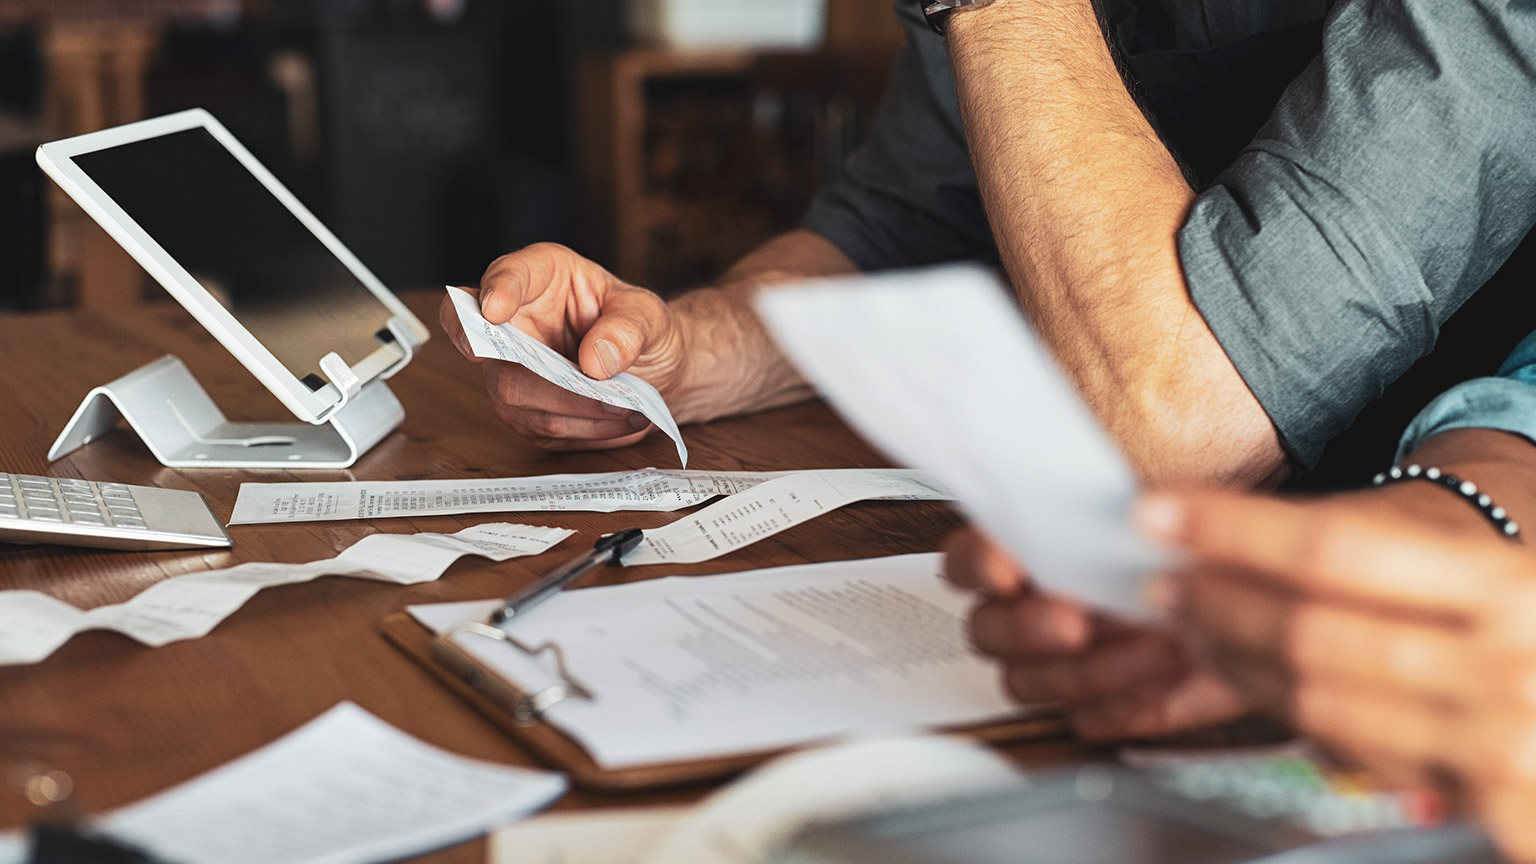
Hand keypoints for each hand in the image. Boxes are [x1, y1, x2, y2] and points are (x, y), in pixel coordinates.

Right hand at [438, 243, 689, 450]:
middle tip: (602, 387)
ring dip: (577, 410)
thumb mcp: (648, 315)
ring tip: (628, 409)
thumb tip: (595, 361)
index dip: (496, 291)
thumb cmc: (641, 327)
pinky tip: (620, 421)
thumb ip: (627, 329)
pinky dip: (585, 430)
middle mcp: (514, 322)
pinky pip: (542, 428)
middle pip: (495, 350)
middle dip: (547, 378)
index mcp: (540, 276)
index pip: (505, 276)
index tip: (495, 311)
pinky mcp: (524, 412)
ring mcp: (510, 370)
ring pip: (515, 398)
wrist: (654, 368)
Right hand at [942, 526, 1251, 740]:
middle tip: (1075, 622)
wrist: (1255, 604)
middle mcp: (1031, 610)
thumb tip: (1123, 515)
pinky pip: (1083, 720)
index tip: (1009, 571)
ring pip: (1027, 682)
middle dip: (1027, 628)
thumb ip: (1134, 512)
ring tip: (1150, 646)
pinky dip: (1121, 704)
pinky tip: (1161, 680)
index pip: (968, 559)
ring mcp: (1058, 664)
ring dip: (1087, 669)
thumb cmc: (1199, 554)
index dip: (979, 566)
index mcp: (1030, 552)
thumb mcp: (1173, 514)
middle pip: (985, 631)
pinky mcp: (1098, 707)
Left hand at [1141, 489, 1535, 862]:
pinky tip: (1260, 684)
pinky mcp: (1488, 807)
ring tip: (1196, 631)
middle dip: (1216, 604)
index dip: (1231, 531)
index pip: (1334, 550)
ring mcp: (1500, 744)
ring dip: (1233, 663)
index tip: (1159, 515)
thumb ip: (1365, 546)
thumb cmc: (1518, 608)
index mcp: (1502, 585)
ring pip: (1315, 702)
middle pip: (1311, 632)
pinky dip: (1289, 716)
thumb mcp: (1471, 556)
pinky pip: (1351, 757)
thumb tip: (1227, 534)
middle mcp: (1506, 665)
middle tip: (1165, 583)